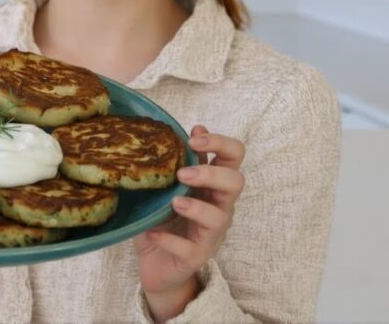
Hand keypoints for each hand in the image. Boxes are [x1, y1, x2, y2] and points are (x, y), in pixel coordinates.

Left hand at [134, 125, 245, 317]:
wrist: (155, 263)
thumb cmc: (165, 218)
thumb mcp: (171, 186)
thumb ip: (185, 160)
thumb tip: (197, 125)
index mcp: (214, 185)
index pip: (234, 157)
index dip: (221, 143)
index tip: (194, 138)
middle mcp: (219, 207)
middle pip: (236, 183)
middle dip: (211, 173)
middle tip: (182, 173)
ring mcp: (210, 235)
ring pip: (220, 218)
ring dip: (196, 207)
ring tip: (173, 202)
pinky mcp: (195, 258)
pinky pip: (189, 249)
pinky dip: (170, 239)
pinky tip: (152, 232)